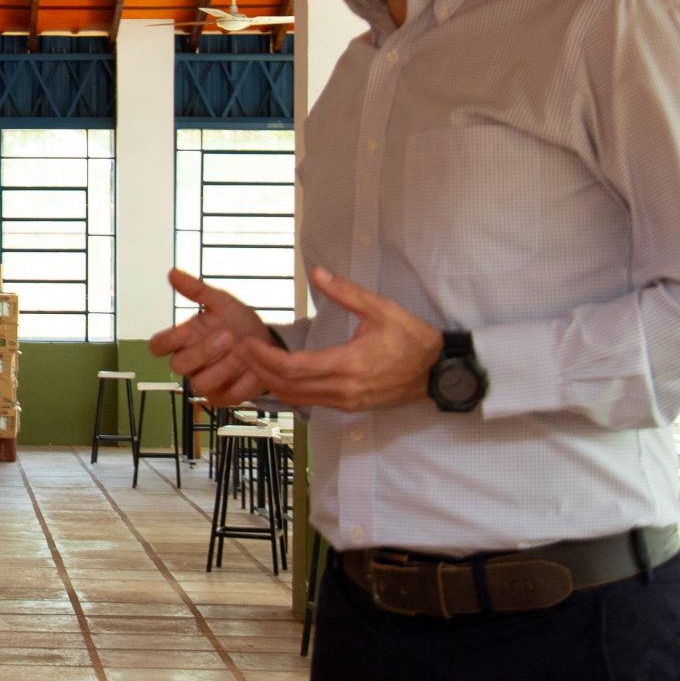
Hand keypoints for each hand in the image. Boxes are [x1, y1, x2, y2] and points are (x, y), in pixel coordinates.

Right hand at [151, 270, 277, 404]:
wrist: (271, 343)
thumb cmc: (239, 323)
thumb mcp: (222, 302)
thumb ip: (197, 290)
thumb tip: (172, 273)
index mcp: (184, 341)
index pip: (157, 346)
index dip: (166, 341)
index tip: (186, 331)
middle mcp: (191, 364)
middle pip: (178, 365)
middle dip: (203, 351)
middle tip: (228, 336)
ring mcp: (207, 382)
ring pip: (200, 384)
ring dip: (223, 367)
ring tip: (242, 352)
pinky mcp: (225, 397)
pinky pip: (227, 396)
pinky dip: (243, 381)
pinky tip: (254, 367)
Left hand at [236, 266, 442, 412]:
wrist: (440, 371)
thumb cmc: (413, 338)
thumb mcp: (382, 309)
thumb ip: (346, 292)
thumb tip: (317, 273)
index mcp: (350, 364)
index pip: (294, 368)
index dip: (264, 358)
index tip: (246, 343)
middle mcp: (344, 389)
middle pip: (288, 386)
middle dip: (258, 369)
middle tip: (239, 351)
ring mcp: (347, 401)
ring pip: (296, 399)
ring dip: (270, 382)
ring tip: (252, 361)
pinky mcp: (350, 407)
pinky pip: (310, 403)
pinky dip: (288, 390)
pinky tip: (277, 375)